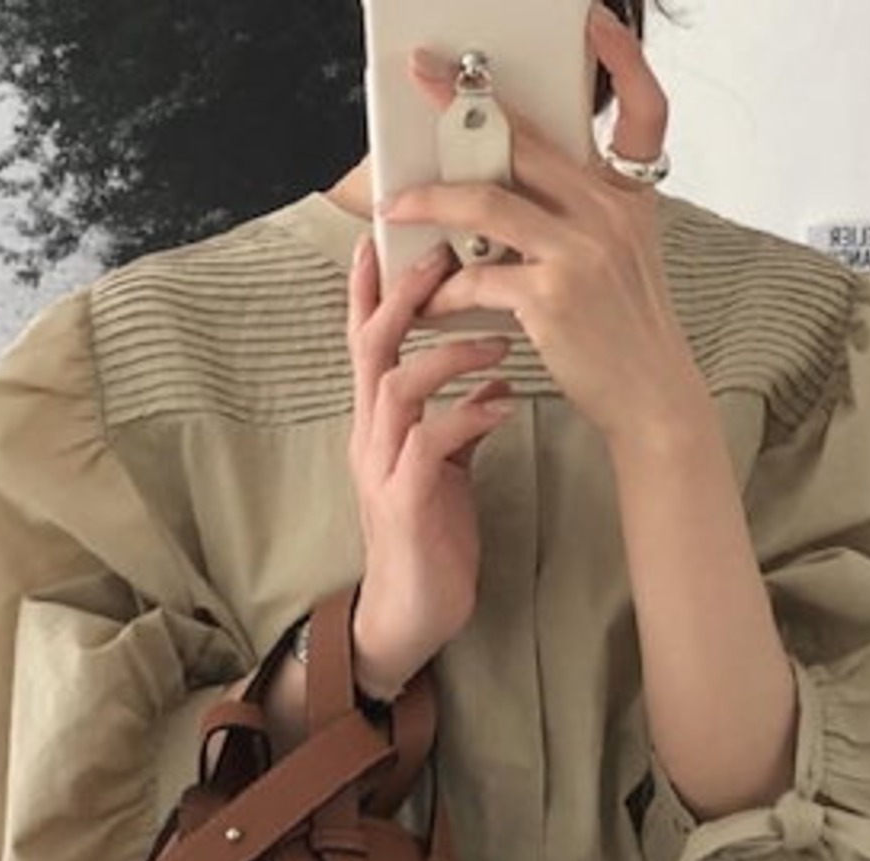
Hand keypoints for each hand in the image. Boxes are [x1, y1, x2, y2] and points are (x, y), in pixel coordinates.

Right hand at [347, 236, 517, 694]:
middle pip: (371, 346)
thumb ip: (458, 421)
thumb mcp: (444, 470)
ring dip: (447, 353)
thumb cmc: (431, 539)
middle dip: (405, 296)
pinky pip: (429, 444)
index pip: (367, 340)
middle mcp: (369, 436)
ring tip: (498, 340)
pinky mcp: (405, 503)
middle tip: (448, 256)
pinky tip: (502, 403)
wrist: (410, 617)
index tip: (394, 234)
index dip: (373, 287)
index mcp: (377, 423)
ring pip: (397, 387)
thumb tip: (492, 379)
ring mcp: (382, 469)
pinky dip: (467, 415)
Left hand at [381, 5, 713, 445]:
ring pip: (486, 202)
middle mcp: (610, 215)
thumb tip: (504, 197)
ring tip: (393, 204)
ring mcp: (582, 252)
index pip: (646, 111)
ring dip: (429, 201)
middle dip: (464, 105)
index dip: (625, 58)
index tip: (594, 19)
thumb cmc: (629, 337)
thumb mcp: (622, 264)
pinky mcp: (552, 297)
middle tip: (424, 78)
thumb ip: (580, 220)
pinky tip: (427, 303)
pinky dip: (444, 290)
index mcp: (629, 201)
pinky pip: (477, 276)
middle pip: (528, 142)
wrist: (654, 401)